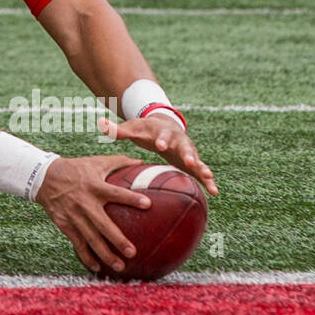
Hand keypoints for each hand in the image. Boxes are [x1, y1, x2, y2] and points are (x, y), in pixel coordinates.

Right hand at [35, 154, 148, 273]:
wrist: (44, 177)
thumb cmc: (75, 168)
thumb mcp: (95, 161)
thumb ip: (118, 161)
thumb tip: (141, 161)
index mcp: (94, 186)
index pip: (115, 193)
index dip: (131, 198)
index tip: (148, 205)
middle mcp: (84, 203)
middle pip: (103, 224)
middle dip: (117, 239)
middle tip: (132, 252)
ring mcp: (74, 216)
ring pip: (90, 239)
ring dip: (105, 254)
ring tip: (120, 266)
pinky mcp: (65, 224)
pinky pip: (77, 243)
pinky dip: (86, 256)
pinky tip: (97, 268)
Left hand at [99, 114, 218, 196]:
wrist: (165, 126)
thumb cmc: (145, 130)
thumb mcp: (132, 128)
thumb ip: (117, 129)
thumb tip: (99, 122)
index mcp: (162, 133)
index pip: (162, 135)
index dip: (162, 140)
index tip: (161, 145)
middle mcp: (178, 141)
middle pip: (185, 147)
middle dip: (188, 154)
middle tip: (191, 162)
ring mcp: (188, 152)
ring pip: (198, 160)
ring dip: (203, 169)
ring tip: (209, 178)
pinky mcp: (193, 163)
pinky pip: (203, 172)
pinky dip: (209, 181)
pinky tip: (215, 192)